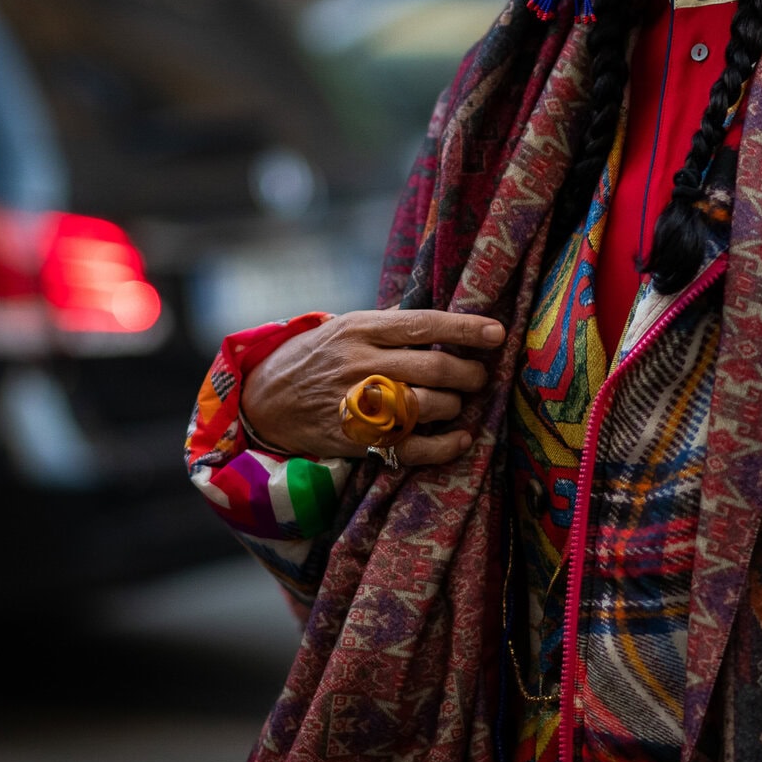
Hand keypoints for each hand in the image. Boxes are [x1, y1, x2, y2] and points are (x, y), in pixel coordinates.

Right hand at [242, 309, 507, 467]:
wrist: (265, 401)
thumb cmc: (314, 358)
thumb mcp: (344, 326)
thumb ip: (389, 322)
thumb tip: (441, 313)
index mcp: (360, 329)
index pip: (424, 324)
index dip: (465, 329)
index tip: (497, 332)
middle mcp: (361, 364)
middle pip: (434, 368)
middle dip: (470, 373)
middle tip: (479, 375)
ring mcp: (359, 404)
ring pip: (428, 406)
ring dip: (456, 405)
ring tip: (458, 401)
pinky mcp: (359, 441)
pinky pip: (414, 448)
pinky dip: (446, 445)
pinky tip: (461, 438)